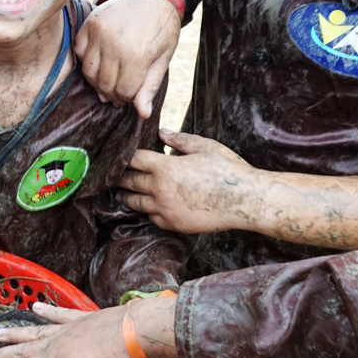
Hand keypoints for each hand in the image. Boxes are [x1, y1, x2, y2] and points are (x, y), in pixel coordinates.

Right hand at [0, 303, 140, 357]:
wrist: (135, 330)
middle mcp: (55, 342)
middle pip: (23, 350)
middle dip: (1, 355)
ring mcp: (68, 328)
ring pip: (35, 332)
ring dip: (16, 334)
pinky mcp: (82, 319)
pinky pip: (58, 314)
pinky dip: (46, 311)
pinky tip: (36, 306)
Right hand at [75, 0, 178, 117]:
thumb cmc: (162, 28)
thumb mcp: (163, 57)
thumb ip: (150, 86)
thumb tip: (142, 114)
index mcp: (138, 55)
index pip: (124, 92)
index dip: (127, 98)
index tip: (131, 94)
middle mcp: (115, 45)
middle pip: (104, 84)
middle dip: (112, 93)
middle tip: (118, 91)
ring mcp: (100, 33)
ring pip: (89, 72)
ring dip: (97, 80)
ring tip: (108, 78)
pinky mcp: (90, 24)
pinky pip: (80, 52)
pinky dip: (87, 60)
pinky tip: (100, 59)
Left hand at [121, 129, 260, 233]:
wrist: (245, 201)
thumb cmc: (228, 170)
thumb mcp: (204, 146)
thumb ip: (179, 139)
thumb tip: (161, 133)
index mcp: (165, 168)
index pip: (134, 160)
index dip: (126, 156)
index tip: (120, 154)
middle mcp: (160, 190)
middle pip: (130, 182)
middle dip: (120, 177)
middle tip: (112, 174)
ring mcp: (165, 210)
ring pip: (137, 203)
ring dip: (127, 196)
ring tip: (121, 192)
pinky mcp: (174, 224)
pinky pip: (153, 218)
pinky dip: (148, 211)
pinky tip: (147, 207)